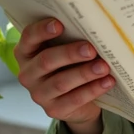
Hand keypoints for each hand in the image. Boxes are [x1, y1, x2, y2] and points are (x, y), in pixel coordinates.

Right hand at [15, 18, 113, 133]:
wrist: (75, 98)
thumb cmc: (69, 63)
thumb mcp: (66, 47)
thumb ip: (70, 36)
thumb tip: (92, 23)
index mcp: (26, 52)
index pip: (29, 38)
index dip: (42, 30)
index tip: (60, 24)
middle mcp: (27, 73)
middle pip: (46, 61)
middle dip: (70, 54)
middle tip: (91, 49)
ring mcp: (38, 94)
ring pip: (61, 82)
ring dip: (84, 73)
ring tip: (104, 67)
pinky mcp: (53, 110)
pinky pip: (74, 99)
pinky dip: (92, 90)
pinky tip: (107, 81)